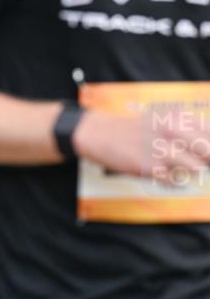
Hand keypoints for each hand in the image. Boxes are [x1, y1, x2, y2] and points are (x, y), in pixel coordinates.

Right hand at [74, 108, 209, 185]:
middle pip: (207, 150)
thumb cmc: (134, 129)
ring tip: (177, 166)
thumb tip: (207, 148)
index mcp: (178, 117)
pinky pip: (175, 180)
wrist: (100, 134)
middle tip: (198, 161)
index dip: (209, 144)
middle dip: (206, 158)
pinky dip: (171, 179)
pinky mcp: (150, 168)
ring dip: (190, 170)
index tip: (204, 153)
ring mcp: (162, 150)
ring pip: (195, 168)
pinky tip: (161, 172)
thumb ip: (188, 130)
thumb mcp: (162, 119)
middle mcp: (173, 131)